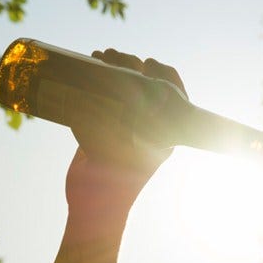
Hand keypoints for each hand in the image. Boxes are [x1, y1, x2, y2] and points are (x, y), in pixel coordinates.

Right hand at [66, 48, 186, 215]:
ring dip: (115, 68)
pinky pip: (106, 97)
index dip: (164, 74)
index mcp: (165, 131)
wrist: (96, 207)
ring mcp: (127, 125)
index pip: (174, 94)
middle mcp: (149, 125)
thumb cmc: (115, 182)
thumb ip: (107, 129)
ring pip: (127, 88)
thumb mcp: (118, 150)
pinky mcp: (106, 127)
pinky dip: (99, 80)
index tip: (148, 63)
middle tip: (111, 56)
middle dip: (131, 64)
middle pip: (146, 85)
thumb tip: (91, 101)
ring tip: (98, 56)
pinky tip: (88, 66)